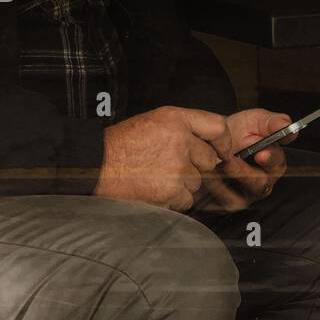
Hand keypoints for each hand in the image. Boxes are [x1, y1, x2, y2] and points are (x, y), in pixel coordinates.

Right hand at [93, 106, 232, 211]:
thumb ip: (185, 128)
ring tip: (155, 177)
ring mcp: (176, 168)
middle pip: (208, 161)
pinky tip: (153, 189)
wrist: (96, 166)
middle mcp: (179, 141)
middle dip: (194, 166)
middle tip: (168, 165)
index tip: (222, 152)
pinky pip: (186, 200)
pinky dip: (172, 199)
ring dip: (181, 184)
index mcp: (175, 119)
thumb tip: (213, 146)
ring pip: (196, 183)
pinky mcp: (171, 191)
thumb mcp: (154, 121)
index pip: (218, 127)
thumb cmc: (122, 145)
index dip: (223, 142)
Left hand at [195, 108, 294, 213]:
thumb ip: (274, 123)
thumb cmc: (236, 131)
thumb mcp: (256, 120)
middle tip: (232, 161)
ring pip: (241, 196)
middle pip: (261, 184)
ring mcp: (247, 193)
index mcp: (272, 161)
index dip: (271, 159)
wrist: (212, 141)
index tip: (262, 153)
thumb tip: (290, 128)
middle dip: (245, 172)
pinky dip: (217, 190)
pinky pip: (226, 202)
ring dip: (229, 181)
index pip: (277, 163)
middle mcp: (262, 180)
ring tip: (219, 166)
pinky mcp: (230, 203)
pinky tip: (210, 178)